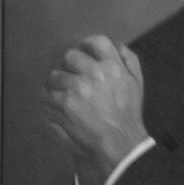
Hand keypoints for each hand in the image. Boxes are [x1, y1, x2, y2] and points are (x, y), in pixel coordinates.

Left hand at [44, 35, 147, 178]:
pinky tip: (59, 107)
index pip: (96, 42)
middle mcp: (92, 73)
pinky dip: (50, 101)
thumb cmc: (127, 112)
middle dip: (69, 66)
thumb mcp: (137, 82)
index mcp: (113, 66)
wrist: (116, 141)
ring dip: (57, 84)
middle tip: (72, 76)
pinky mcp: (60, 104)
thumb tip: (117, 46)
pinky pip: (46, 95)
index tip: (84, 53)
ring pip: (54, 76)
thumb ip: (129, 60)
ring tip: (64, 94)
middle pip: (70, 56)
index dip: (87, 45)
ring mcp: (74, 89)